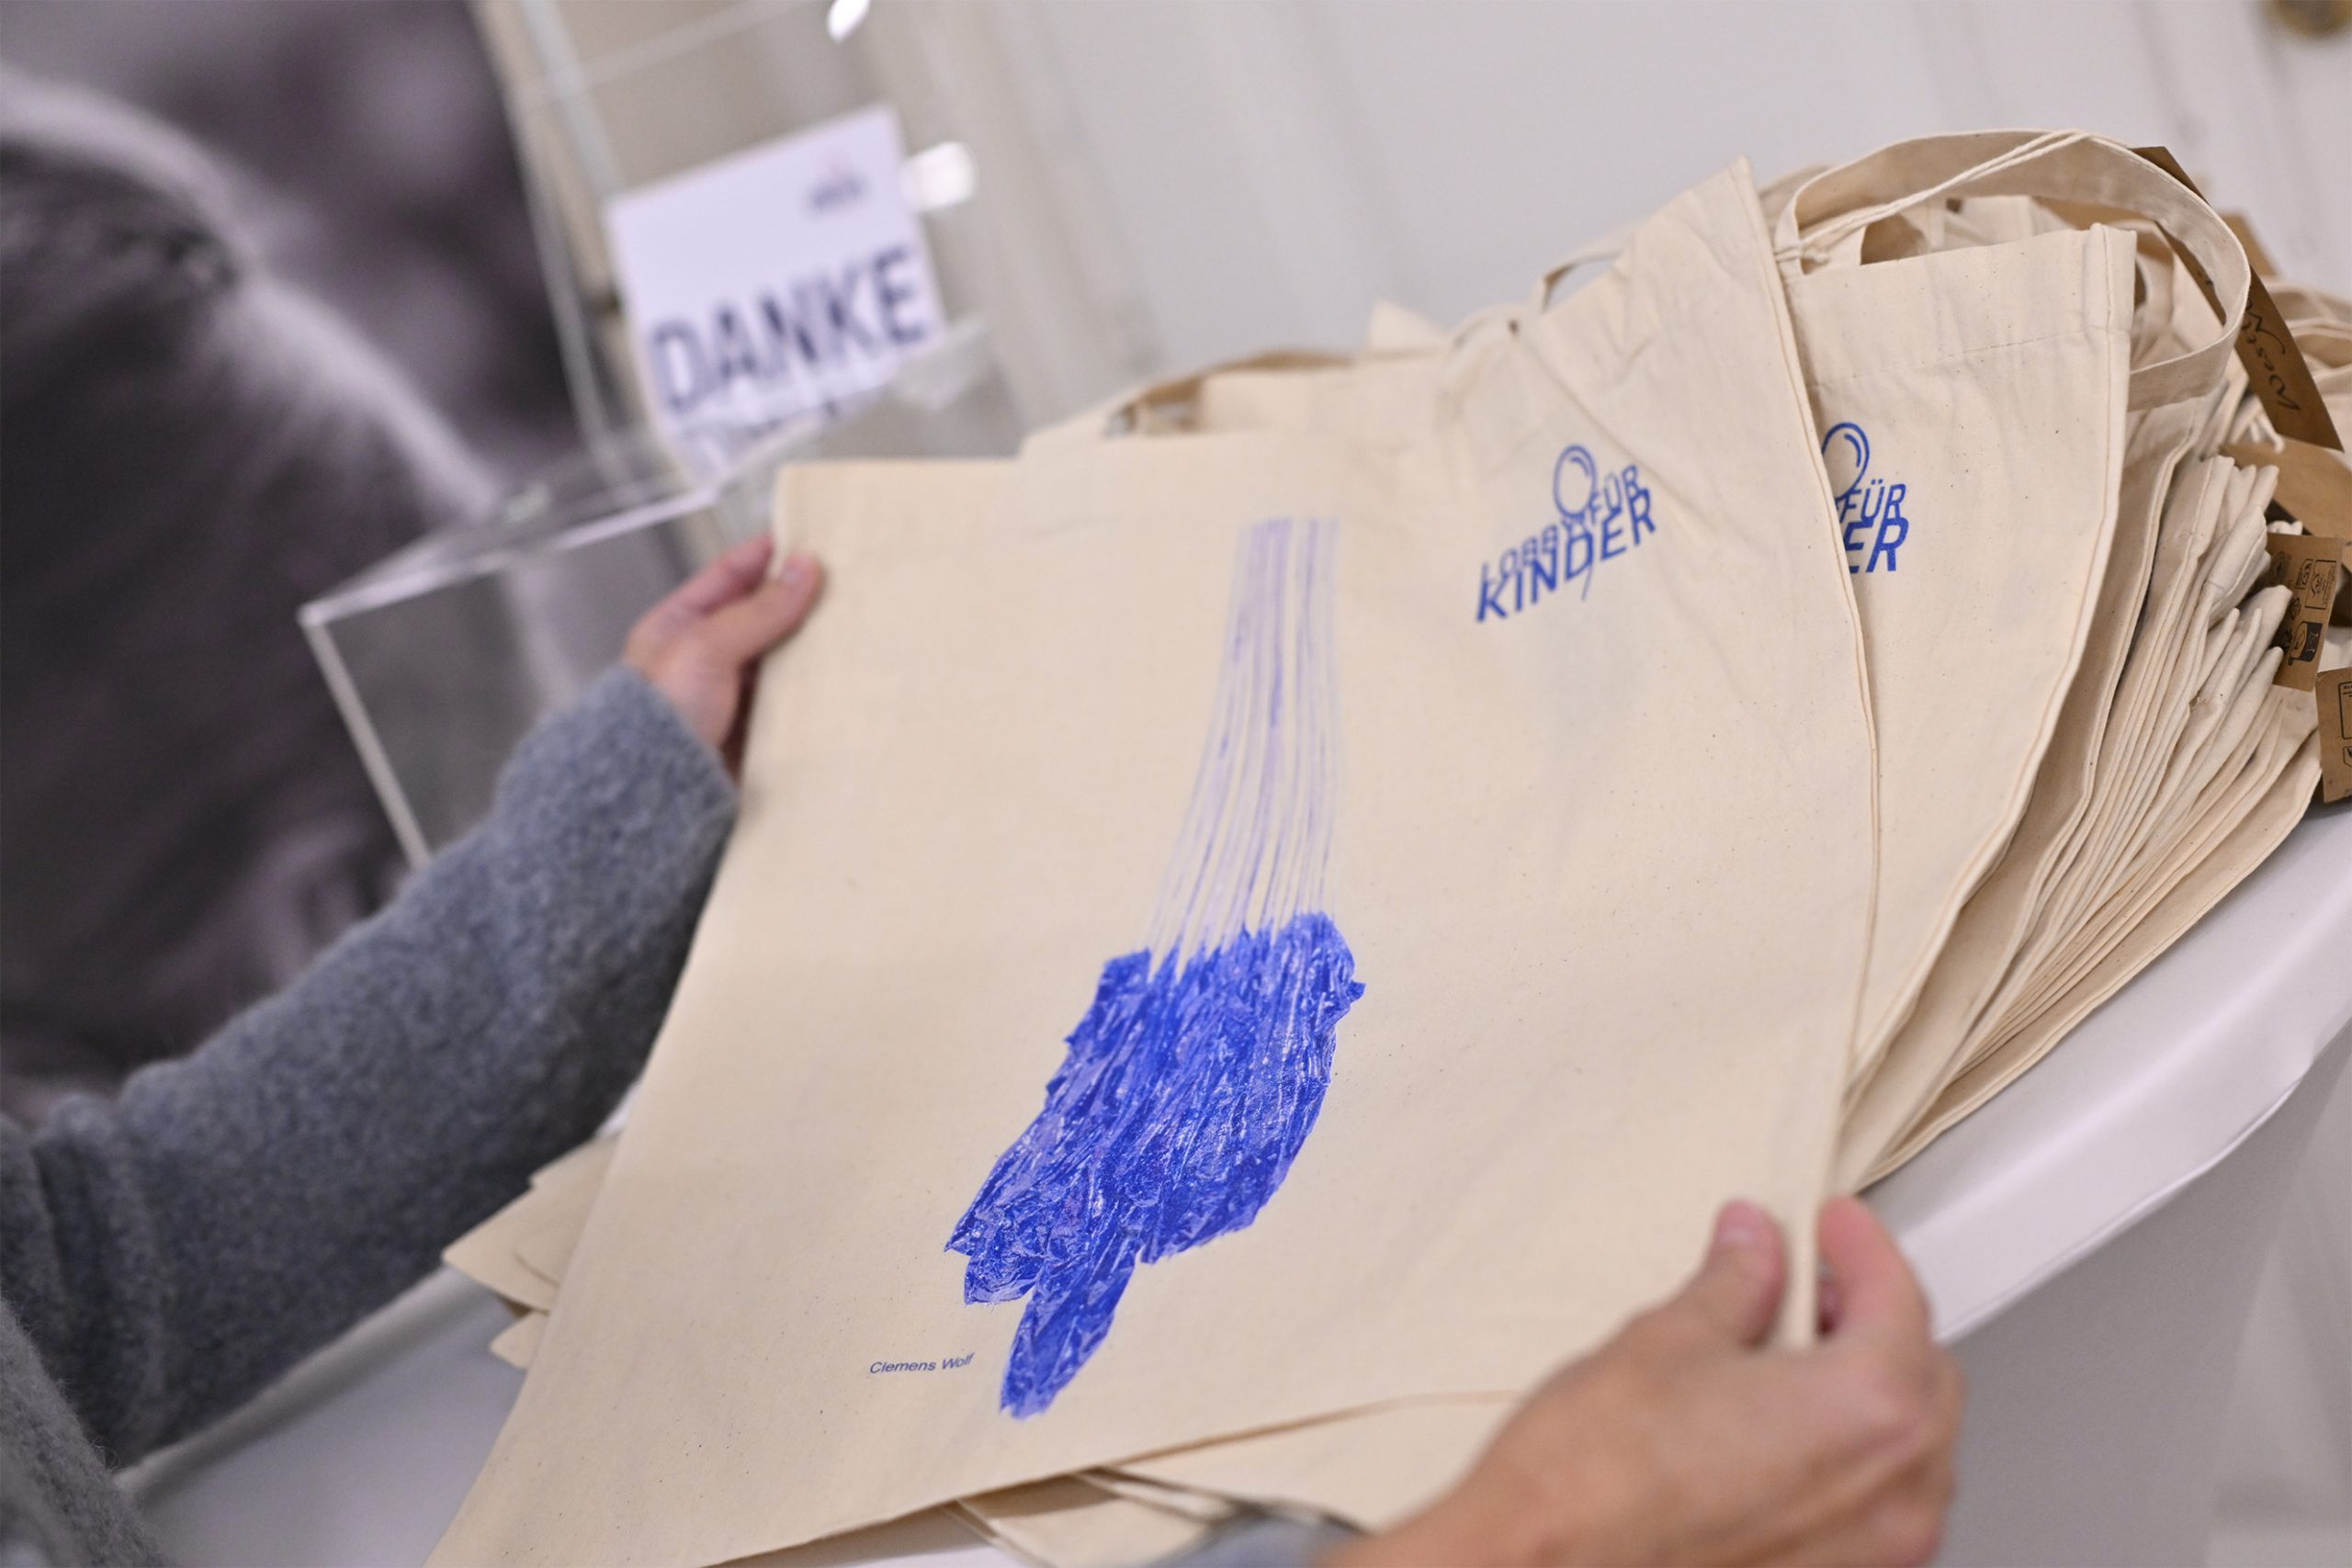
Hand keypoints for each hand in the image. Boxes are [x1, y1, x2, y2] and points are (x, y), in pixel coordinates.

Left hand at [624, 537, 822, 776]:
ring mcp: (730, 697)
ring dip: (813, 648)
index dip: (766, 556)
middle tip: (844, 583)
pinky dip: (816, 691)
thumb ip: (758, 609)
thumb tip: (803, 569)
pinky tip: (843, 679)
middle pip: (761, 618)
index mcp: (677, 627)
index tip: (807, 541)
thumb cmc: (657, 719)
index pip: (727, 576)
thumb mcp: (706, 647)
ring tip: (854, 627)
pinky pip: (792, 703)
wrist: (653, 795)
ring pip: (781, 660)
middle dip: (799, 603)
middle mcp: (703, 659)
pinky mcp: (754, 733)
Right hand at [1340, 1198, 1961, 1566]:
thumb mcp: (1665, 1342)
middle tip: (1812, 1283)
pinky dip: (1848, 1459)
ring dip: (1867, 1394)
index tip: (1834, 1225)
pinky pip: (1875, 1509)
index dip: (1862, 1247)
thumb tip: (1752, 1250)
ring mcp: (1871, 1554)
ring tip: (1790, 1357)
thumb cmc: (1594, 1483)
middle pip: (1924, 1378)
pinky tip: (1780, 1431)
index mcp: (1866, 1411)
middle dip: (1873, 1320)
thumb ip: (1734, 1287)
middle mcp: (1893, 1494)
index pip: (1899, 1302)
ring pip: (1909, 1451)